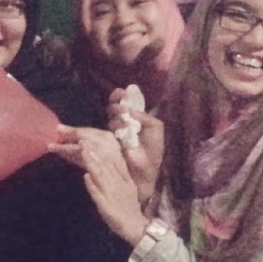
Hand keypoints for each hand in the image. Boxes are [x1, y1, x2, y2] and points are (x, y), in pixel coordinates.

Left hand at [59, 126, 146, 242]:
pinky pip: (98, 194)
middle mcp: (117, 184)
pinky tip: (86, 177)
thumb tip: (114, 160)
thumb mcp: (129, 187)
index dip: (101, 150)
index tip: (90, 139)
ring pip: (100, 176)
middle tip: (82, 140)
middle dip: (93, 153)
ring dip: (92, 164)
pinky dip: (92, 185)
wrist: (135, 226)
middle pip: (104, 166)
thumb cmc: (129, 207)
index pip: (111, 162)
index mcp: (123, 179)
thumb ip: (121, 174)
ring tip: (83, 152)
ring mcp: (111, 194)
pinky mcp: (106, 205)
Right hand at [108, 88, 163, 204]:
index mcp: (137, 118)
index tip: (121, 93)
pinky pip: (106, 129)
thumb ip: (144, 115)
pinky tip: (119, 130)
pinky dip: (113, 126)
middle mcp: (125, 123)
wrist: (146, 169)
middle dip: (115, 103)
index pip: (126, 102)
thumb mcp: (156, 128)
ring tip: (124, 123)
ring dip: (116, 117)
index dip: (121, 96)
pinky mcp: (109, 142)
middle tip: (121, 108)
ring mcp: (116, 132)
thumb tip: (129, 109)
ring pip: (111, 117)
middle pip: (114, 107)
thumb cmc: (153, 150)